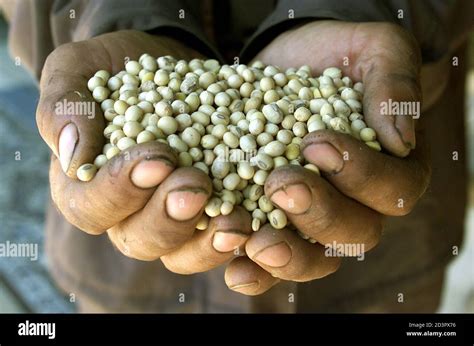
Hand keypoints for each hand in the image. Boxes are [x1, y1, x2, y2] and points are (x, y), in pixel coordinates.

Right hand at [38, 30, 252, 269]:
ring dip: (206, 242)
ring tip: (234, 220)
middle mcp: (128, 214)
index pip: (91, 206)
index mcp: (87, 187)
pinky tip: (257, 222)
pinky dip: (236, 238)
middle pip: (139, 239)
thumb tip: (70, 154)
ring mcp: (170, 219)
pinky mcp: (207, 214)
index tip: (156, 159)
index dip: (120, 190)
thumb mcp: (80, 69)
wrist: (170, 68)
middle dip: (168, 217)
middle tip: (195, 187)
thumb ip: (64, 105)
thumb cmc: (119, 70)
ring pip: (180, 254)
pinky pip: (218, 241)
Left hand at [224, 21, 431, 294]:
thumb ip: (394, 85)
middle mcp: (356, 207)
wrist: (289, 63)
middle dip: (317, 212)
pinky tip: (233, 266)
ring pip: (313, 259)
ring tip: (254, 241)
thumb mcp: (374, 51)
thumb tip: (400, 140)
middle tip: (281, 185)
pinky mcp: (273, 224)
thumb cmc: (337, 57)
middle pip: (352, 234)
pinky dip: (254, 270)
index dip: (358, 173)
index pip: (391, 190)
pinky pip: (270, 262)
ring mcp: (313, 223)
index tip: (316, 141)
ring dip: (285, 255)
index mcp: (391, 173)